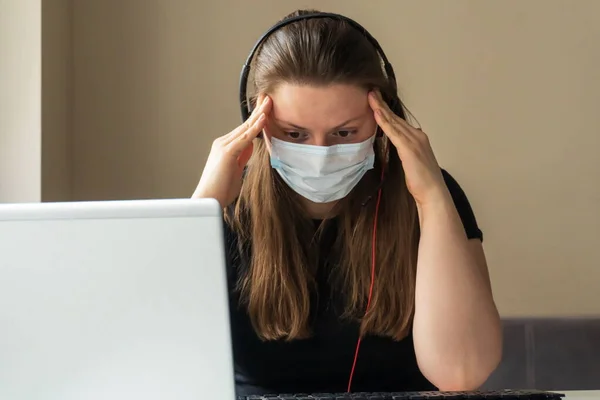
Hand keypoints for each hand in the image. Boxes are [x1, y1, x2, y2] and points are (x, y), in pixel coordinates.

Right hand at [192, 95, 271, 207]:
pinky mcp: (227, 152)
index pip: (245, 130)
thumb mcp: (236, 170)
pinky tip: (263, 119)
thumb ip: (242, 157)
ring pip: (246, 128)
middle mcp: (223, 143)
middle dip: (258, 111)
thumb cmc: (220, 190)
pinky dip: (255, 128)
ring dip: (259, 114)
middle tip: (269, 98)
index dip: (256, 119)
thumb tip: (251, 146)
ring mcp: (224, 146)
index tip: (266, 109)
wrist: (208, 199)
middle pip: (245, 124)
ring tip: (269, 102)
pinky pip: (245, 138)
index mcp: (226, 147)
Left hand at [368, 90, 447, 206]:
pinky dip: (384, 121)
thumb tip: (401, 147)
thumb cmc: (423, 182)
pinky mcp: (408, 148)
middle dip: (383, 104)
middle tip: (371, 92)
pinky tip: (376, 112)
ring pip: (394, 121)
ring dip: (381, 108)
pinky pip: (393, 131)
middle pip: (396, 117)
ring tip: (371, 96)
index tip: (377, 101)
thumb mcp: (413, 162)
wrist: (433, 192)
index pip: (399, 122)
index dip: (387, 111)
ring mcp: (414, 140)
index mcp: (419, 138)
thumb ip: (407, 152)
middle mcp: (418, 135)